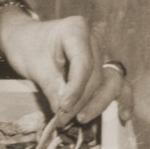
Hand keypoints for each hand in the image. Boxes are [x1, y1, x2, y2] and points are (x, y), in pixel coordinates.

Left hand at [0, 5, 133, 123]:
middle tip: (63, 119)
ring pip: (109, 82)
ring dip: (98, 104)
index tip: (63, 108)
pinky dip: (121, 100)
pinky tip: (123, 116)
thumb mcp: (34, 66)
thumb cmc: (28, 47)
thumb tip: (63, 112)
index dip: (75, 88)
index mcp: (76, 30)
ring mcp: (100, 55)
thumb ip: (51, 87)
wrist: (26, 40)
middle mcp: (93, 41)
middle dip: (82, 101)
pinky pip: (115, 84)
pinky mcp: (102, 68)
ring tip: (82, 119)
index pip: (83, 63)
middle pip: (96, 76)